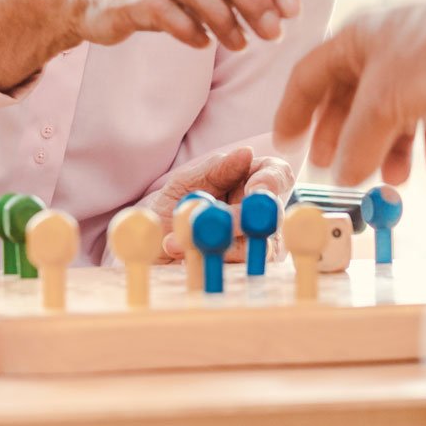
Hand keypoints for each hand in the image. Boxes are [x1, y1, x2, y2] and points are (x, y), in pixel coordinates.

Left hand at [142, 146, 295, 261]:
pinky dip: (208, 262)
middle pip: (273, 214)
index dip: (273, 181)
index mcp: (250, 182)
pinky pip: (237, 271)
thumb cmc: (172, 205)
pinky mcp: (239, 273)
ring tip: (181, 241)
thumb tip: (246, 153)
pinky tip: (183, 257)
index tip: (255, 189)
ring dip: (220, 243)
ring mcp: (254, 247)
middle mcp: (259, 215)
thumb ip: (215, 168)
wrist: (147, 245)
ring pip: (259, 247)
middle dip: (247, 218)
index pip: (278, 175)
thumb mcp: (186, 182)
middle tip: (219, 222)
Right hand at [273, 0, 425, 186]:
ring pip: (395, 120)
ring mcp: (423, 71)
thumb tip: (340, 176)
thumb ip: (357, 142)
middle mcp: (386, 53)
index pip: (310, 76)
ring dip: (391, 153)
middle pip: (352, 103)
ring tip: (392, 181)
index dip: (294, 111)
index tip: (285, 143)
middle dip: (345, 141)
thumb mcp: (386, 101)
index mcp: (356, 41)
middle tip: (336, 172)